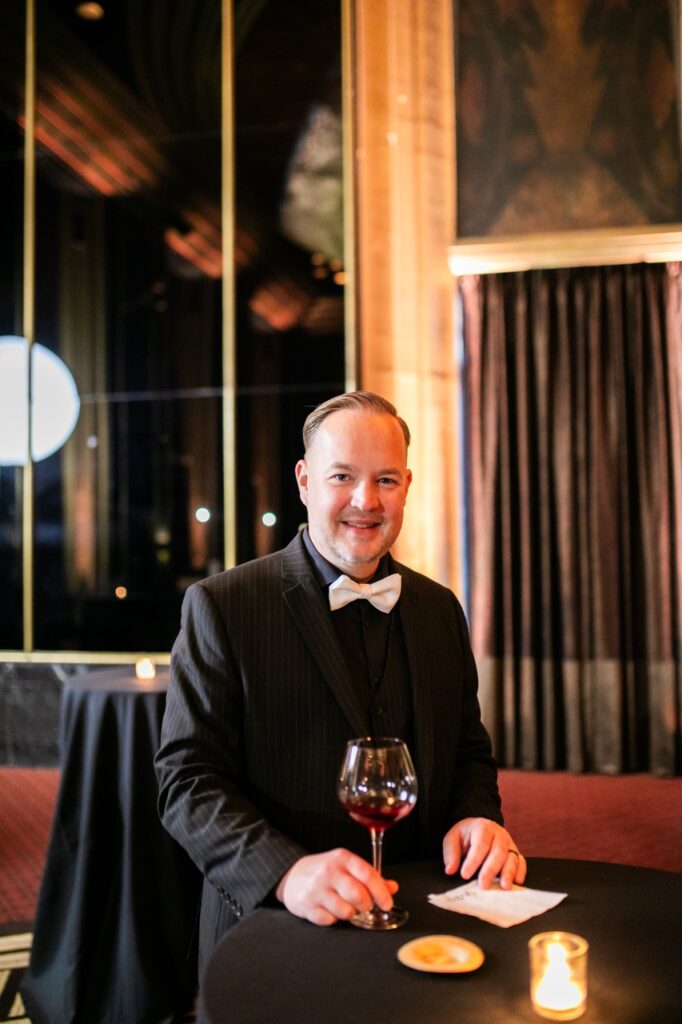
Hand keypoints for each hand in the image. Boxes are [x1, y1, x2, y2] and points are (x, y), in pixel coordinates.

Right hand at [275, 848, 398, 925]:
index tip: (387, 904)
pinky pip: (329, 920)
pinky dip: (333, 919)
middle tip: (364, 906)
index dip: (381, 892)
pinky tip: (330, 909)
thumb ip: (370, 877)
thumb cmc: (326, 872)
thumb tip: (392, 888)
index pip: (367, 874)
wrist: (292, 875)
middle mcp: (329, 871)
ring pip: (345, 911)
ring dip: (350, 914)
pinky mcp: (306, 905)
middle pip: (358, 895)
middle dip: (366, 906)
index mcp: (342, 858)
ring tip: (345, 907)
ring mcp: (316, 889)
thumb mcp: (347, 867)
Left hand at [443, 817, 525, 889]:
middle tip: (483, 885)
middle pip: (498, 851)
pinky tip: (517, 882)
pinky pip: (521, 861)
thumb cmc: (465, 836)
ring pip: (512, 857)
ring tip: (504, 886)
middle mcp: (499, 834)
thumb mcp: (452, 839)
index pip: (480, 844)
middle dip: (491, 870)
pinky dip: (520, 871)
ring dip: (509, 872)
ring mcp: (509, 843)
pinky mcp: (515, 852)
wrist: (478, 828)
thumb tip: (450, 870)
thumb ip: (451, 854)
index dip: (473, 860)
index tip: (465, 874)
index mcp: (482, 827)